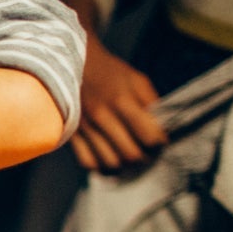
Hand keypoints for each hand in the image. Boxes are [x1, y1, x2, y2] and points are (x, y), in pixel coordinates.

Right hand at [70, 31, 166, 170]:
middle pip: (130, 154)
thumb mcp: (137, 80)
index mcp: (122, 100)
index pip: (149, 137)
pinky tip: (109, 159)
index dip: (159, 144)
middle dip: (144, 158)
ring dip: (124, 165)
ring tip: (130, 157)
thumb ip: (151, 104)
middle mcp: (102, 116)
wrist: (74, 63)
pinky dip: (101, 167)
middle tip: (148, 153)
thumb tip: (161, 130)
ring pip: (110, 162)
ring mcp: (84, 127)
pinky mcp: (71, 134)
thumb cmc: (111, 72)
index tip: (161, 142)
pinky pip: (88, 162)